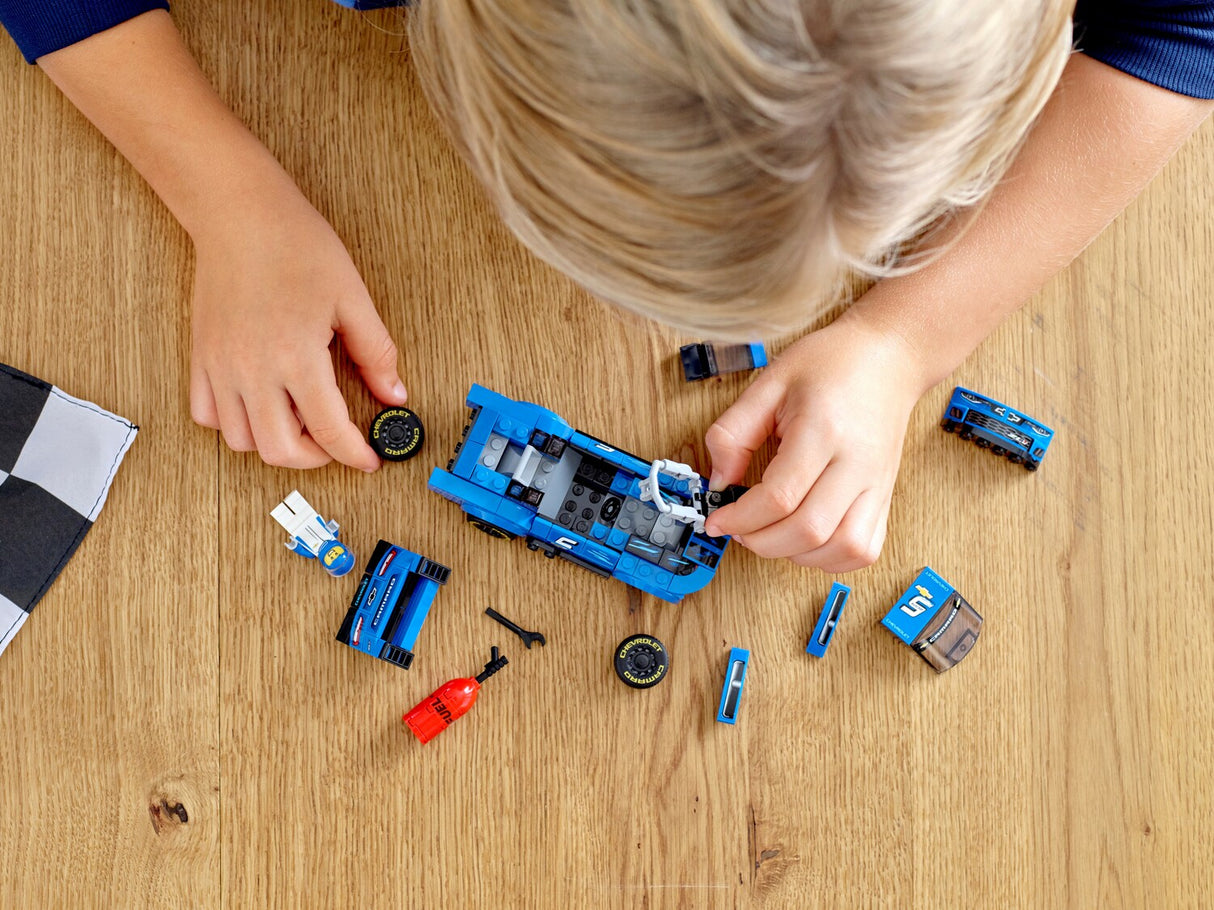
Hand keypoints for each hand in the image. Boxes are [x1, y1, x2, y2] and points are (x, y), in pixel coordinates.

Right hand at [188, 188, 405, 469]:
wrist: (238, 213)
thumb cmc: (296, 245)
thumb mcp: (352, 298)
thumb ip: (375, 353)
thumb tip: (395, 394)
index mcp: (296, 357)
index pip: (328, 430)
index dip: (354, 453)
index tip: (368, 459)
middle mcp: (253, 370)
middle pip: (280, 451)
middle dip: (316, 457)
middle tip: (335, 442)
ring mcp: (221, 367)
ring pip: (241, 441)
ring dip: (275, 442)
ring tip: (299, 418)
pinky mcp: (201, 357)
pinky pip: (207, 415)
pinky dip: (235, 423)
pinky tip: (260, 404)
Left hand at [702, 313, 927, 570]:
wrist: (889, 359)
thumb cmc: (832, 364)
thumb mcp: (769, 383)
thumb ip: (734, 432)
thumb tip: (718, 482)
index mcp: (824, 430)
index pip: (780, 496)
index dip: (740, 517)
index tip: (716, 519)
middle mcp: (857, 463)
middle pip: (809, 530)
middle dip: (761, 540)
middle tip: (738, 527)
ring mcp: (877, 484)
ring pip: (842, 548)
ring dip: (795, 554)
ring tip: (771, 532)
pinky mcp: (885, 497)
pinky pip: (863, 549)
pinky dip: (829, 558)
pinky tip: (805, 540)